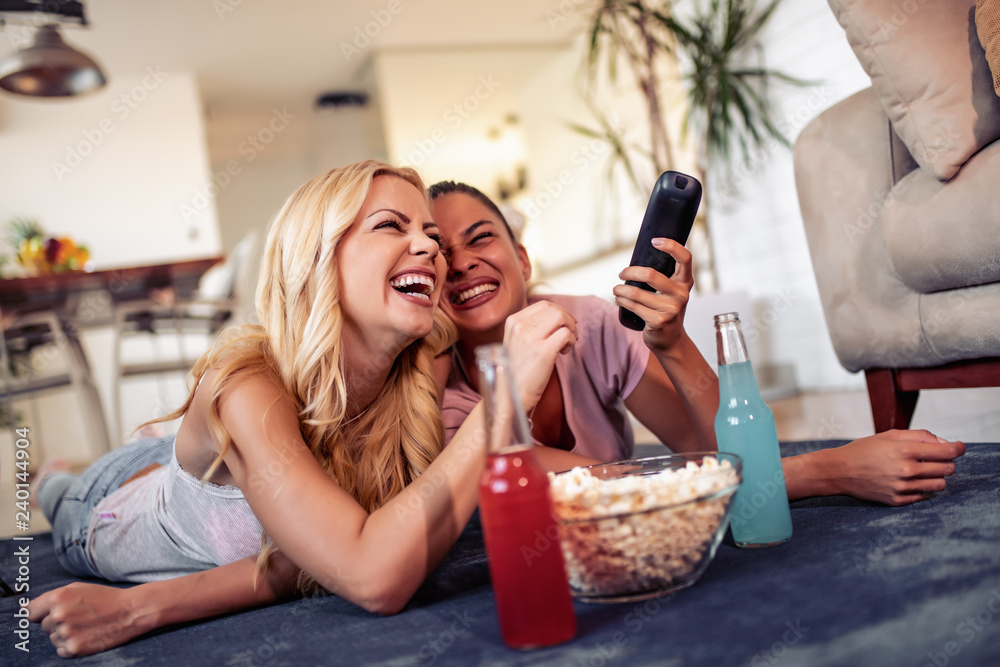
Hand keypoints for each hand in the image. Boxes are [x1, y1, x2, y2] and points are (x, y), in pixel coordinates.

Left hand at [29, 582, 150, 657]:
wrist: (130, 611)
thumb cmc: (104, 598)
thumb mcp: (78, 588)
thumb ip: (51, 598)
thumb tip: (26, 611)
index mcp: (58, 598)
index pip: (30, 612)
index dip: (39, 613)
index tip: (48, 614)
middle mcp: (59, 616)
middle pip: (44, 626)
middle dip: (58, 622)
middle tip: (80, 616)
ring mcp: (66, 633)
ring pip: (53, 638)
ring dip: (65, 634)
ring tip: (86, 626)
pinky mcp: (75, 648)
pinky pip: (61, 651)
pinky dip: (71, 646)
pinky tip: (87, 635)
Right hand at [502, 300, 577, 410]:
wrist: (510, 395)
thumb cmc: (517, 371)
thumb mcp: (516, 342)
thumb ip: (529, 328)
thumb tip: (555, 317)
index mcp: (513, 322)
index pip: (543, 305)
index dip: (559, 311)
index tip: (566, 322)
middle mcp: (520, 327)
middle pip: (554, 310)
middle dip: (568, 320)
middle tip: (571, 334)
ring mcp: (531, 338)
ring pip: (562, 318)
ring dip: (571, 330)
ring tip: (567, 345)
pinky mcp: (543, 351)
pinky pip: (566, 334)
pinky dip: (571, 341)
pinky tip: (565, 352)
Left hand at [613, 238, 693, 353]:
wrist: (671, 339)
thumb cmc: (667, 309)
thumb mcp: (672, 291)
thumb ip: (664, 275)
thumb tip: (638, 255)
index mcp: (686, 282)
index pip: (685, 258)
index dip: (672, 246)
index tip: (655, 241)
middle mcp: (681, 294)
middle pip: (651, 275)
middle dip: (629, 272)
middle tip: (622, 273)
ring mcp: (671, 309)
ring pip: (636, 293)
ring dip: (620, 289)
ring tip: (616, 289)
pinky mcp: (658, 321)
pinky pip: (633, 306)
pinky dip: (622, 301)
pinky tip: (619, 299)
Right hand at [805, 429, 965, 505]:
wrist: (839, 471)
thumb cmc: (864, 449)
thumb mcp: (889, 435)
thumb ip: (920, 435)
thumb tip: (945, 444)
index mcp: (904, 450)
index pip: (947, 452)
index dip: (958, 448)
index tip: (959, 447)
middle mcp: (906, 470)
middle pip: (947, 469)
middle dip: (946, 462)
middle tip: (934, 458)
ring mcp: (902, 487)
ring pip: (939, 485)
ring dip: (937, 477)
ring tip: (923, 471)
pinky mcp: (897, 500)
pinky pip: (925, 497)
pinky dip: (924, 488)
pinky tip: (912, 481)